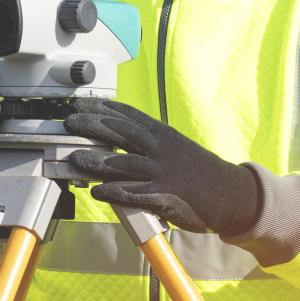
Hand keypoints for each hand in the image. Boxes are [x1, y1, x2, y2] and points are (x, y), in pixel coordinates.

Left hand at [65, 98, 260, 234]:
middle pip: (121, 133)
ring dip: (95, 160)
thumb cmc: (198, 170)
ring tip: (75, 157)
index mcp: (163, 134)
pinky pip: (133, 194)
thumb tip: (118, 135)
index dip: (101, 108)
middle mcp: (161, 149)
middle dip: (92, 126)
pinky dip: (113, 192)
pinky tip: (97, 191)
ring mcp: (162, 173)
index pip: (127, 115)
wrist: (230, 194)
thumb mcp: (175, 146)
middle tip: (70, 122)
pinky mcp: (163, 197)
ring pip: (122, 163)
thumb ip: (150, 141)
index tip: (80, 103)